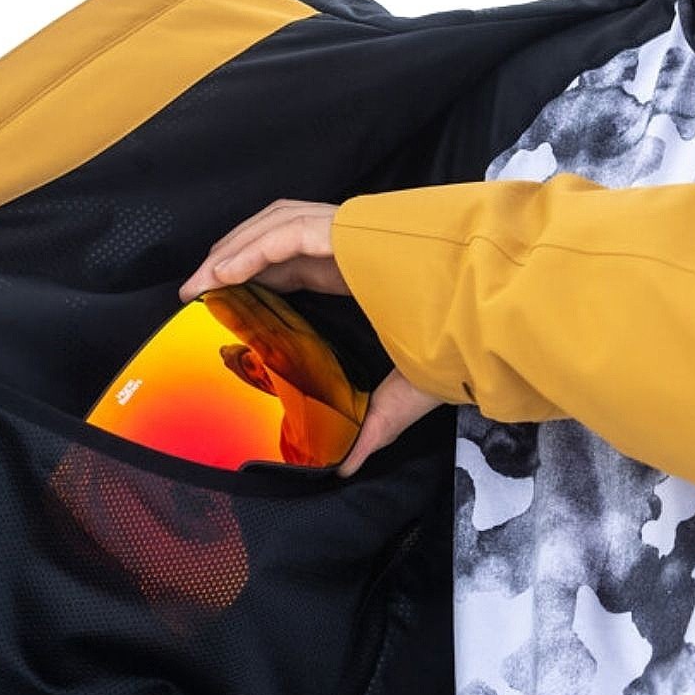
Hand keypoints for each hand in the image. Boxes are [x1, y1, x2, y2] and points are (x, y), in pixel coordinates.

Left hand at [180, 199, 443, 475]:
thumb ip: (375, 425)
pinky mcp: (351, 231)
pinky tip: (219, 277)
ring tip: (199, 286)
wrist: (496, 307)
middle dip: (233, 258)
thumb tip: (347, 469)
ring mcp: (352, 233)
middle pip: (275, 237)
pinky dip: (248, 251)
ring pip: (273, 226)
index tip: (221, 305)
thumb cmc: (465, 340)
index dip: (255, 277)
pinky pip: (285, 234)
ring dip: (231, 251)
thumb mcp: (410, 390)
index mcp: (363, 273)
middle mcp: (353, 246)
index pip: (294, 264)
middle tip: (198, 295)